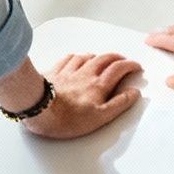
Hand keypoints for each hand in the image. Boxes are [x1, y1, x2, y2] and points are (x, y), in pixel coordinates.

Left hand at [27, 52, 142, 138]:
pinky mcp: (54, 72)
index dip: (130, 66)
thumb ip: (119, 104)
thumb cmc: (67, 118)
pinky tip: (77, 58)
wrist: (38, 109)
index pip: (119, 69)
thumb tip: (133, 94)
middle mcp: (85, 74)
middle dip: (117, 58)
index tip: (135, 66)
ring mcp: (69, 71)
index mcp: (98, 85)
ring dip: (98, 56)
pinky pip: (68, 59)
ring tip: (102, 58)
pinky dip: (77, 57)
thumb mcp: (100, 117)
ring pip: (87, 57)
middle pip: (105, 59)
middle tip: (123, 60)